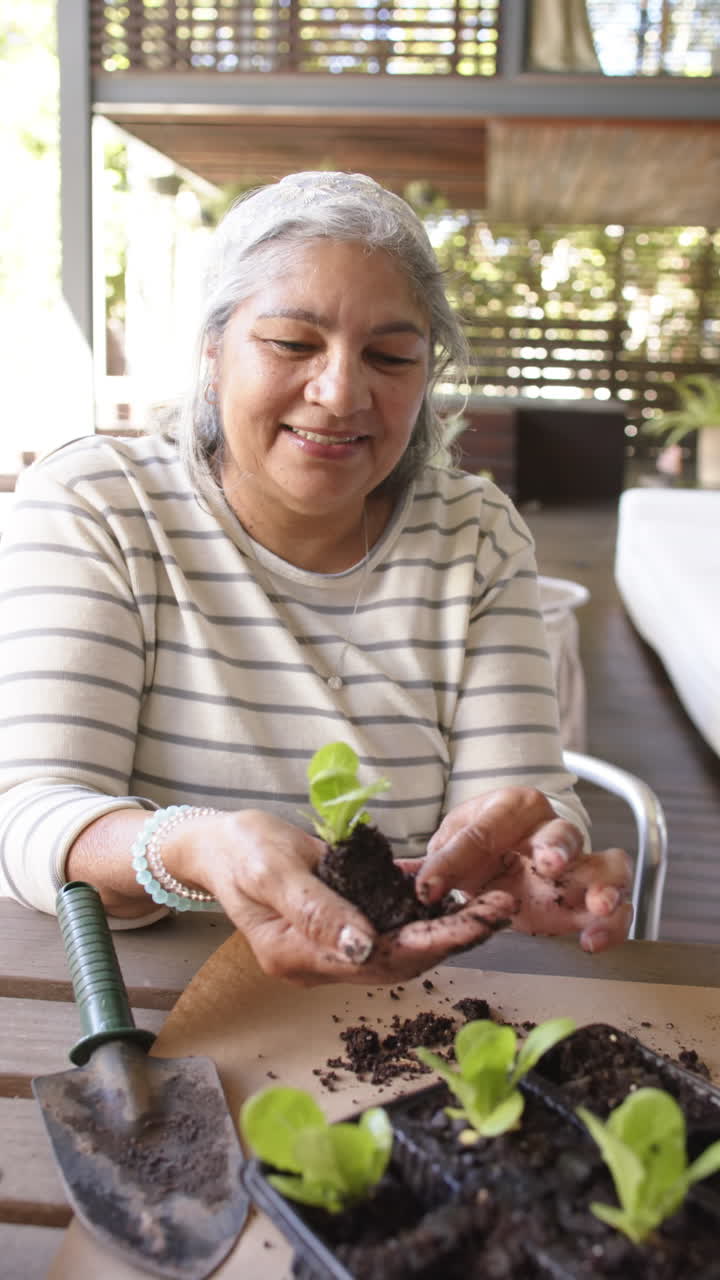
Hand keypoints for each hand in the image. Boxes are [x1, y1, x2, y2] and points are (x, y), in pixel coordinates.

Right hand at [180, 809, 515, 986]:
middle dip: (452, 938)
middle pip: (398, 959)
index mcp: (298, 956)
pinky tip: (459, 893)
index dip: (429, 945)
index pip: (377, 961)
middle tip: (500, 910)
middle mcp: (321, 958)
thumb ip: (315, 911)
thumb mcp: (272, 872)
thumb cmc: (239, 850)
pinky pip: (390, 920)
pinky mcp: (344, 919)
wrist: (218, 843)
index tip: (472, 926)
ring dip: (447, 926)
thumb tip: (363, 946)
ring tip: (493, 904)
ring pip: (402, 943)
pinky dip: (424, 909)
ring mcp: (334, 941)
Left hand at [407, 789, 632, 953]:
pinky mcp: (593, 899)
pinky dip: (612, 926)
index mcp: (512, 808)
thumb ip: (432, 863)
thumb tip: (391, 876)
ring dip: (603, 884)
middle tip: (548, 864)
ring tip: (595, 903)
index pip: (484, 829)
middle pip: (564, 833)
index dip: (454, 860)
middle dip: (558, 847)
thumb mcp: (451, 845)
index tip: (428, 888)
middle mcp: (552, 831)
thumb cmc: (482, 842)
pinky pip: (619, 910)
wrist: (509, 853)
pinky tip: (591, 941)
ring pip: (608, 865)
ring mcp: (581, 865)